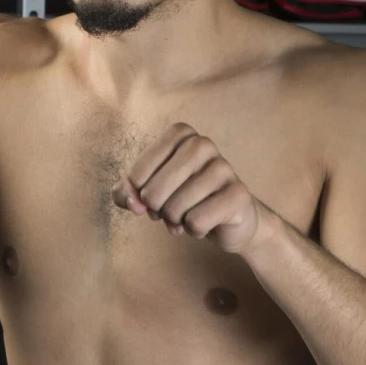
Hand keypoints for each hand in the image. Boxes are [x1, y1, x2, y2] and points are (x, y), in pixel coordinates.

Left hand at [112, 122, 271, 253]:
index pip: (137, 174)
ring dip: (176, 221)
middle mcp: (202, 143)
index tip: (149, 197)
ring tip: (187, 215)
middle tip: (168, 210)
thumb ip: (127, 192)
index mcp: (179, 134)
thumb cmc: (184, 197)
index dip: (137, 195)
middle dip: (156, 211)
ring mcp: (223, 167)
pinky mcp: (238, 194)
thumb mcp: (148, 190)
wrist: (229, 217)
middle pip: (153, 193)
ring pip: (175, 209)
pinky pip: (196, 221)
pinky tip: (205, 223)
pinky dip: (194, 230)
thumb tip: (132, 202)